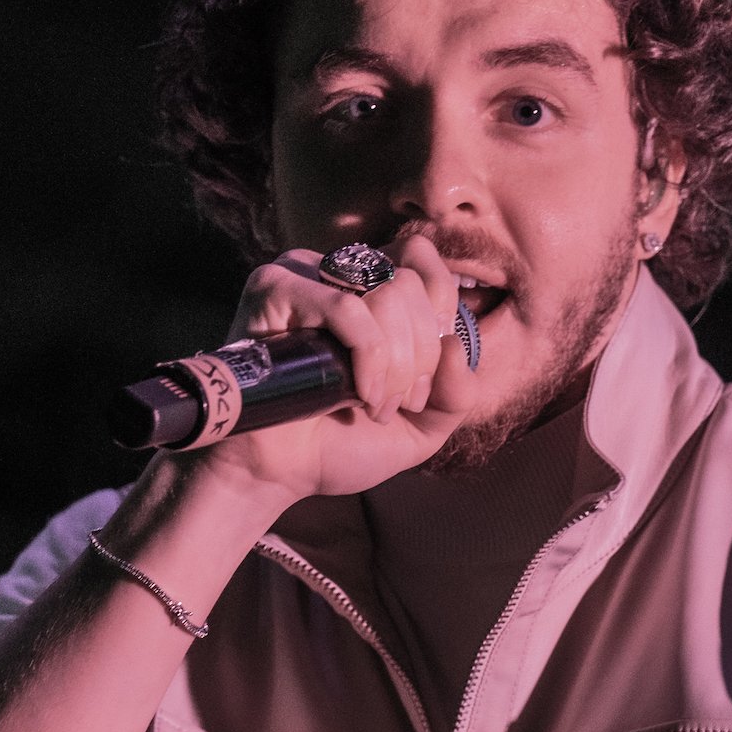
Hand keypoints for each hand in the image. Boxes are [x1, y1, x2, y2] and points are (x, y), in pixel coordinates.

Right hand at [180, 233, 478, 502]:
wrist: (276, 474)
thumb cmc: (339, 444)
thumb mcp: (421, 425)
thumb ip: (457, 391)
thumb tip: (454, 344)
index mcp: (368, 284)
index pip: (422, 258)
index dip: (439, 318)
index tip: (422, 380)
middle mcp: (335, 270)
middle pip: (410, 282)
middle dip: (419, 355)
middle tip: (397, 404)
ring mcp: (302, 274)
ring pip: (386, 290)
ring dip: (396, 362)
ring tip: (374, 406)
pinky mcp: (274, 290)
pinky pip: (346, 308)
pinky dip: (369, 357)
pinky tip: (357, 395)